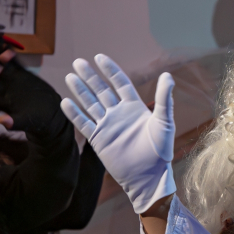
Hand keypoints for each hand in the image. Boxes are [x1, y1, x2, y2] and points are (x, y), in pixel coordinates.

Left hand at [0, 51, 65, 138]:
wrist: (49, 110)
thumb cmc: (35, 119)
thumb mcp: (25, 122)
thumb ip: (13, 122)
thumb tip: (1, 121)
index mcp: (1, 103)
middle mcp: (3, 90)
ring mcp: (12, 81)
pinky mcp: (21, 74)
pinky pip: (14, 65)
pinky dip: (10, 59)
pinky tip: (5, 53)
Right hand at [60, 54, 174, 213]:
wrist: (149, 176)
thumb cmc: (161, 150)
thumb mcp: (164, 121)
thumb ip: (164, 98)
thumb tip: (168, 75)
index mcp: (134, 107)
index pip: (119, 83)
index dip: (110, 70)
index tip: (99, 57)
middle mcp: (119, 114)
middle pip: (101, 90)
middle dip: (90, 76)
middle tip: (78, 62)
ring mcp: (107, 126)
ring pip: (90, 104)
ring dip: (80, 91)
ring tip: (69, 77)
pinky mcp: (98, 140)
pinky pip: (84, 123)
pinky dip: (74, 113)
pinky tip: (65, 102)